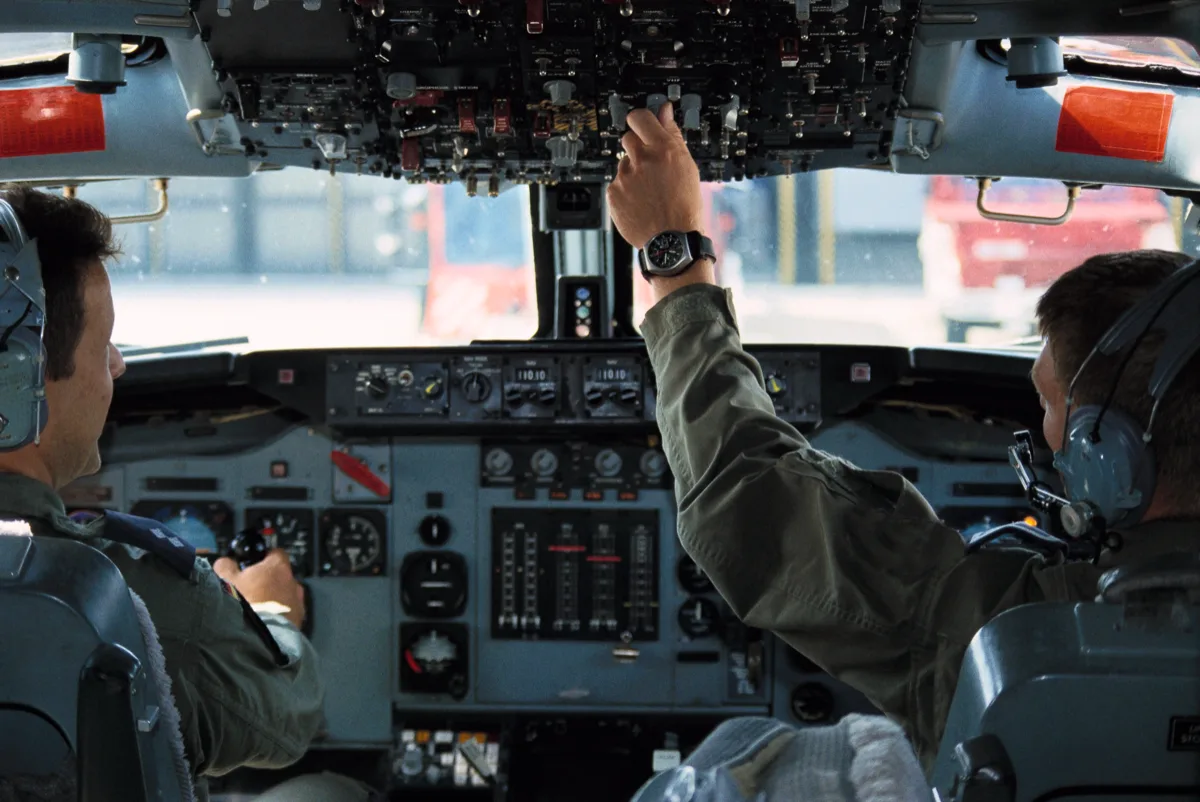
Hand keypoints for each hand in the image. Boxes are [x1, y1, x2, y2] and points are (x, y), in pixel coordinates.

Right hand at [213, 549, 306, 629]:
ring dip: (274, 598)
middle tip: (250, 590)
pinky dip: (279, 614)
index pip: (276, 553)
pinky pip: (289, 612)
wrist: (258, 637)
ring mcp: (298, 602)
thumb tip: (225, 562)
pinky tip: (266, 621)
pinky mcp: (299, 620)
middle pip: (280, 575)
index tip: (252, 565)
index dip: (263, 558)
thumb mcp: (227, 580)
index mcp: (278, 567)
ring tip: (257, 609)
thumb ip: (226, 566)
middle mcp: (292, 582)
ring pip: (286, 595)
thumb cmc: (244, 604)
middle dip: (267, 581)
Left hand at [607, 102, 705, 249]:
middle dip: (637, 148)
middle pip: (628, 138)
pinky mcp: (613, 193)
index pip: (641, 117)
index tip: (643, 126)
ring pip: (623, 164)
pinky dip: (625, 191)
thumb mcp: (687, 167)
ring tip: (649, 191)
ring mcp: (625, 177)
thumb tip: (665, 111)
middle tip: (650, 166)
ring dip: (633, 172)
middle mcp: (642, 160)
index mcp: (663, 149)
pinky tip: (640, 202)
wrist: (673, 241)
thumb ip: (672, 135)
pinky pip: (616, 184)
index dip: (641, 121)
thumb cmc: (685, 206)